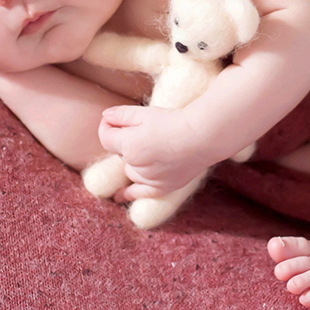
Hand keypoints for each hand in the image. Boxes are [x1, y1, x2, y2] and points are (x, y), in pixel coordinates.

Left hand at [98, 105, 214, 200]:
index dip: (107, 126)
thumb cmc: (174, 121)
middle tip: (144, 128)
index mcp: (129, 146)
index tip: (113, 119)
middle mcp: (136, 166)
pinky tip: (120, 197)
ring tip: (153, 146)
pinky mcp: (163, 187)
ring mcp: (149, 179)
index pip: (105, 138)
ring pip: (131, 170)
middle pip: (120, 153)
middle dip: (125, 141)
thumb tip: (105, 116)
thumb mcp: (145, 113)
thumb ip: (121, 115)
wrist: (203, 136)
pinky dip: (129, 193)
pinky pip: (140, 192)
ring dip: (134, 160)